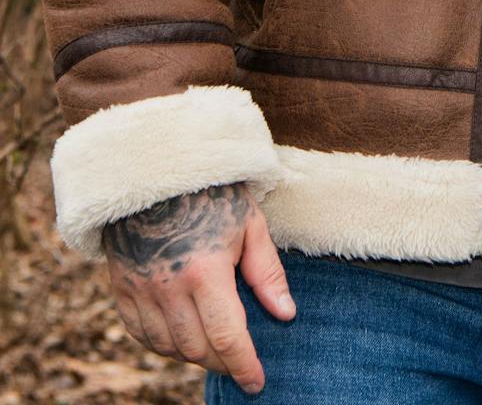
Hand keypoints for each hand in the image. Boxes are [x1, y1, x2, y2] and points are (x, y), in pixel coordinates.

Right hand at [100, 182, 294, 395]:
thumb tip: (285, 315)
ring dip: (195, 355)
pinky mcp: (123, 290)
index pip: (227, 336)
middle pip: (197, 348)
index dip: (243, 365)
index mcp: (206, 271)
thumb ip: (268, 274)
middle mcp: (169, 288)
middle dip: (223, 362)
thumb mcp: (251, 224)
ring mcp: (141, 291)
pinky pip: (142, 336)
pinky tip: (183, 339)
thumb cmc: (213, 194)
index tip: (257, 383)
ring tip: (217, 348)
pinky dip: (165, 345)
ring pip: (169, 347)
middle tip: (242, 362)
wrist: (157, 171)